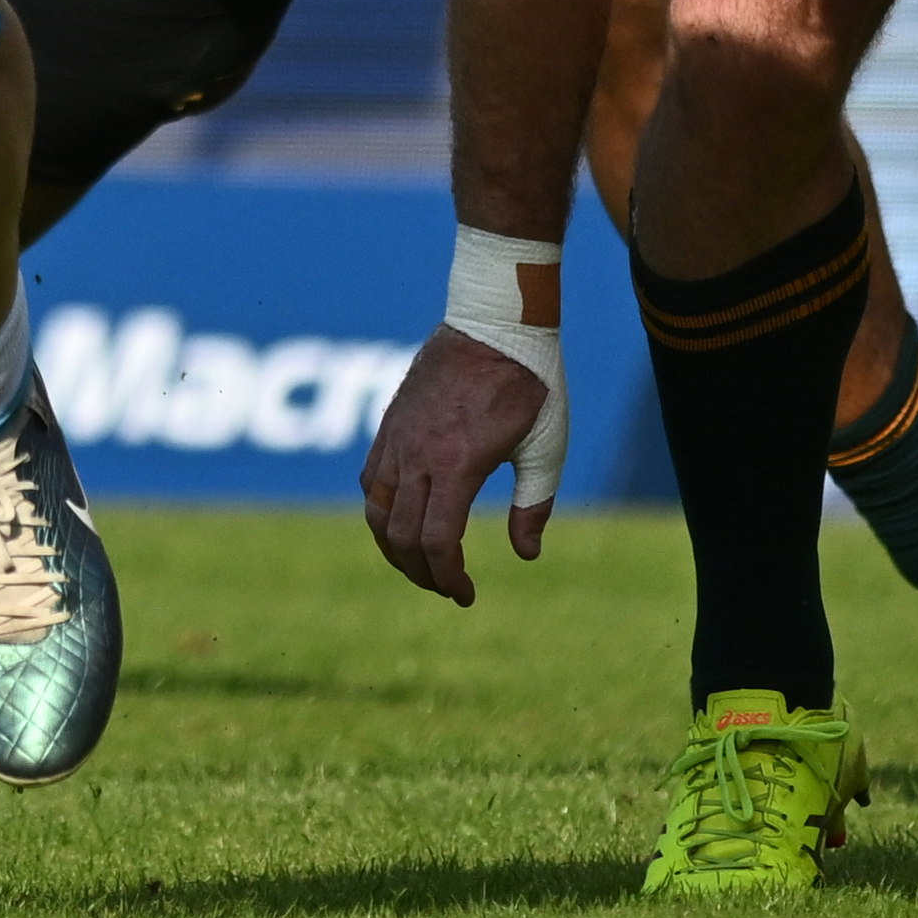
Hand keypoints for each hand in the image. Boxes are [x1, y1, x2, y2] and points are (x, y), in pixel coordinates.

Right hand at [360, 325, 562, 604]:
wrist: (494, 322)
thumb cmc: (529, 383)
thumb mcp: (546, 448)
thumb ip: (533, 504)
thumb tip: (526, 554)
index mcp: (457, 463)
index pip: (437, 542)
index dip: (449, 578)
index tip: (466, 595)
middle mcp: (417, 453)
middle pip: (401, 536)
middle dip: (421, 573)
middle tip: (447, 587)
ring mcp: (397, 436)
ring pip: (377, 511)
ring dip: (395, 548)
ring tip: (420, 564)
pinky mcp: (390, 422)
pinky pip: (372, 479)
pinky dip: (381, 511)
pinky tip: (403, 520)